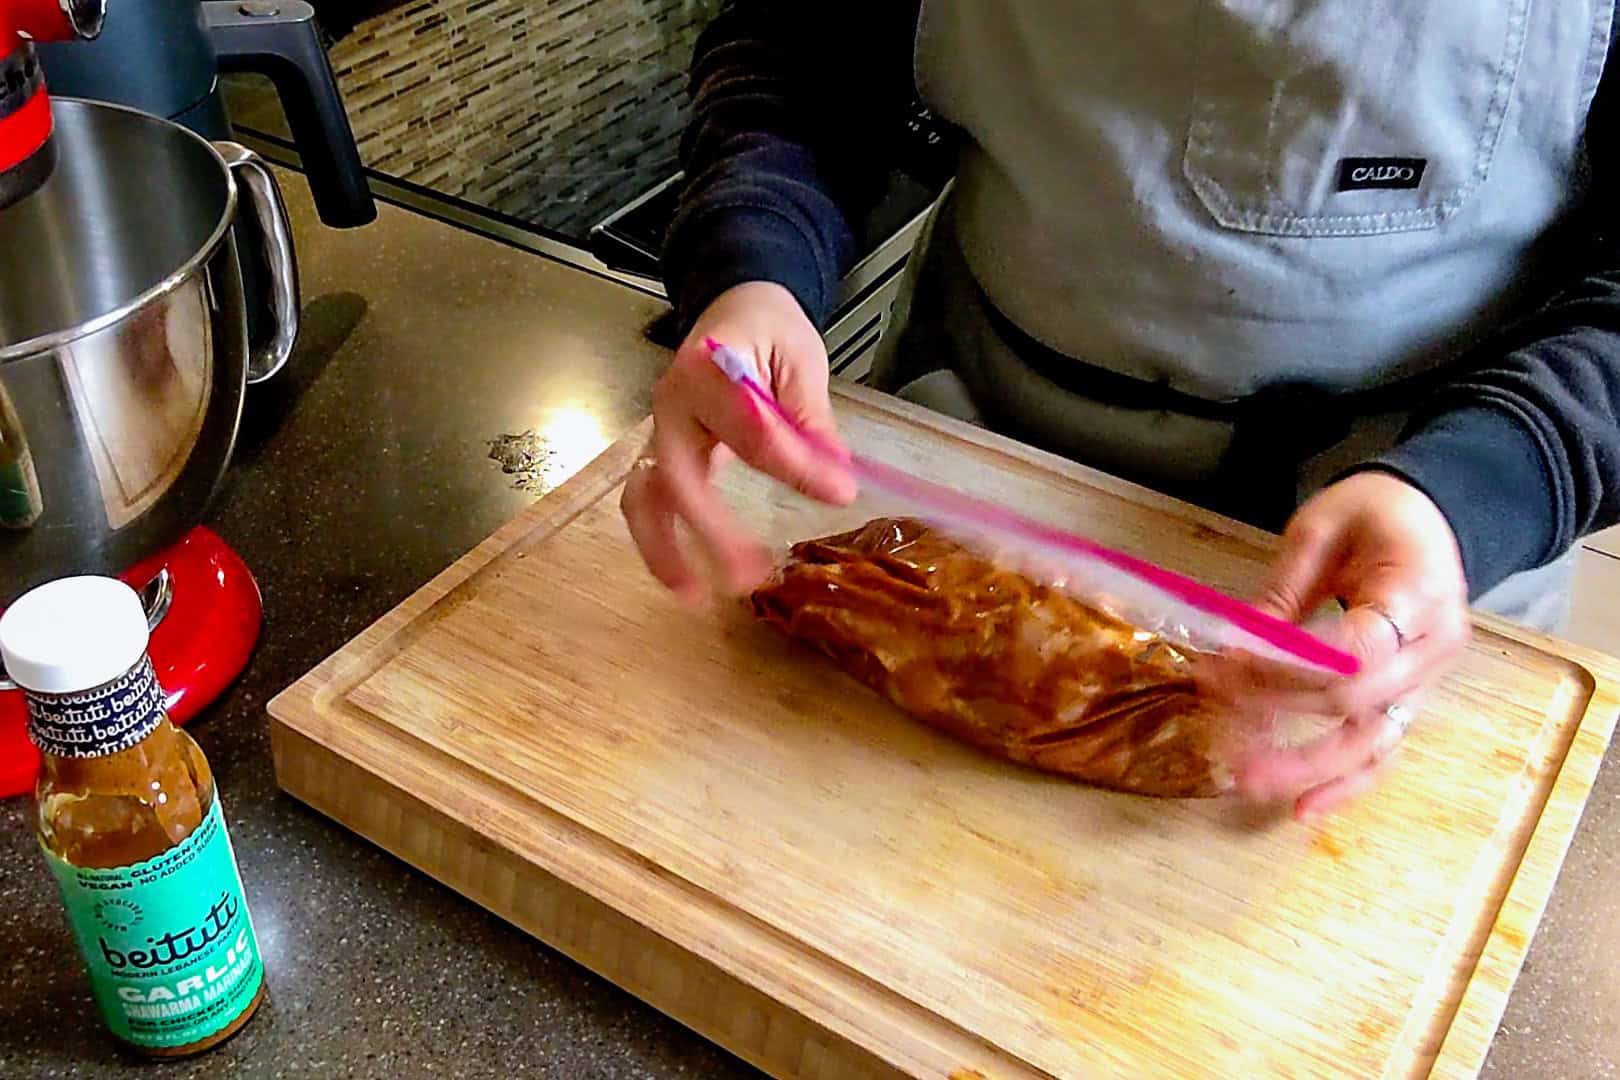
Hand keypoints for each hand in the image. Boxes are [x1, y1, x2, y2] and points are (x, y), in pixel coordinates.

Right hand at [621, 282, 856, 603]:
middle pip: (678, 476)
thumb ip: (812, 422)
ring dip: (663, 548)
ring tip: (693, 595)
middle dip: (709, 531)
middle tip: (750, 575)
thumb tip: (836, 484)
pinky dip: (663, 540)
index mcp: (709, 367)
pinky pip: (650, 500)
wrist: (733, 305)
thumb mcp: (803, 361)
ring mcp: (660, 430)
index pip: (749, 429)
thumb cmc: (768, 330)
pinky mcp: (662, 452)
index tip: (836, 492)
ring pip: (644, 496)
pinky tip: (687, 575)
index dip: (792, 465)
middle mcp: (671, 402)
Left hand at [1229, 471, 1471, 818]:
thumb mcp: (1321, 529)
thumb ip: (1282, 590)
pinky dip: (1344, 785)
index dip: (1288, 667)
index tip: (1228, 663)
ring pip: (1372, 741)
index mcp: (1419, 594)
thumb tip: (1236, 645)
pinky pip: (1381, 751)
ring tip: (1247, 781)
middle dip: (1278, 708)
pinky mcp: (1410, 698)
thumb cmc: (1375, 511)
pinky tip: (1302, 809)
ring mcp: (1427, 681)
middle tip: (1213, 708)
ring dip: (1308, 768)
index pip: (1357, 652)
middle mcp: (1433, 649)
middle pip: (1355, 700)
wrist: (1431, 514)